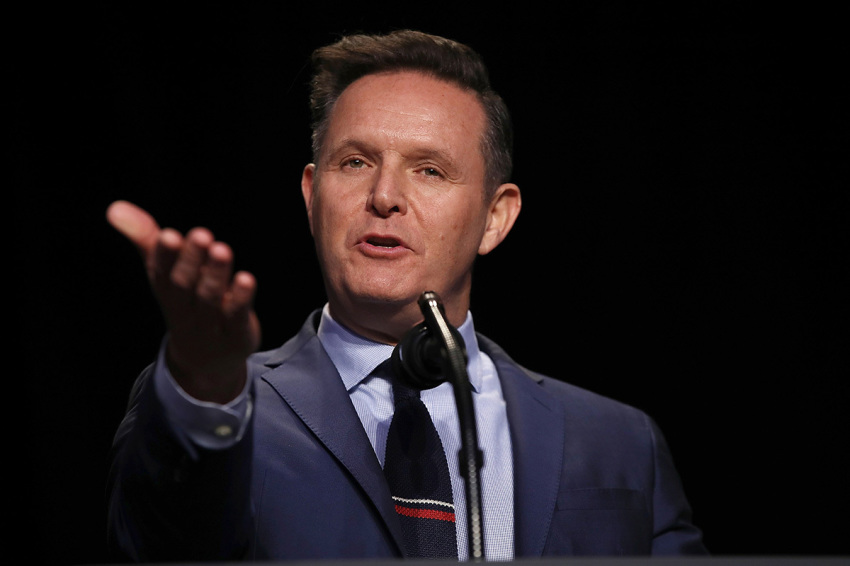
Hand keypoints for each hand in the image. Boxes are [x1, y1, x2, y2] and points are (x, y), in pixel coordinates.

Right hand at [107, 200, 260, 402]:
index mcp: (166, 292)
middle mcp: (185, 310)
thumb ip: (146, 239)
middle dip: (191, 261)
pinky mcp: (236, 335)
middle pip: (185, 286)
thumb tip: (115, 207)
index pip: (161, 274)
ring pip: (211, 300)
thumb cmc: (186, 304)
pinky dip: (241, 299)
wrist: (205, 362)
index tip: (168, 235)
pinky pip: (237, 317)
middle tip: (201, 234)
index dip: (164, 256)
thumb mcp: (165, 273)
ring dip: (216, 275)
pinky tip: (247, 279)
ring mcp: (210, 326)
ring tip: (222, 249)